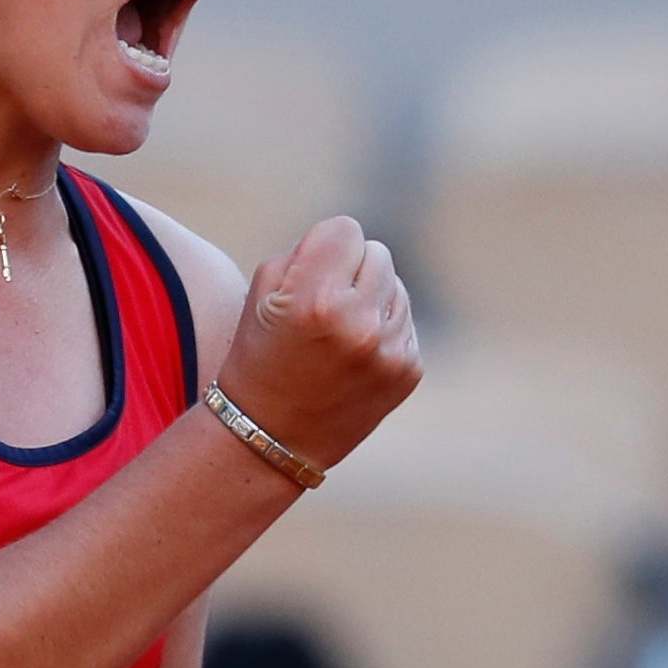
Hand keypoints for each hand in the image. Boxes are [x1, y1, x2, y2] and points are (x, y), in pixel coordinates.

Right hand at [212, 217, 422, 473]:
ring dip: (371, 299)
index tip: (309, 273)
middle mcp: (358, 323)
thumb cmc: (259, 358)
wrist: (271, 439)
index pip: (346, 229)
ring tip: (337, 334)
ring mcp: (389, 350)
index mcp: (315, 300)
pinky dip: (382, 330)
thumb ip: (307, 251)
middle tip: (323, 304)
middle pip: (377, 252)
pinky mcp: (408, 370)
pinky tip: (353, 356)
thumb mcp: (261, 295)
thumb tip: (351, 239)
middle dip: (351, 270)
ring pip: (396, 286)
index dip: (324, 246)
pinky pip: (404, 321)